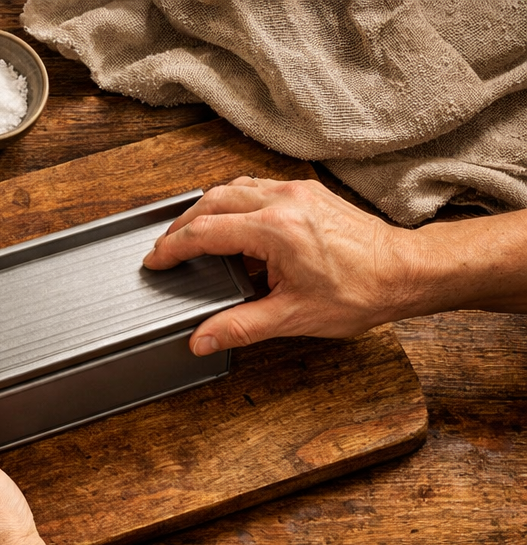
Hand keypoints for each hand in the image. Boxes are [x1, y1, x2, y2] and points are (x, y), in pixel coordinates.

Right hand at [142, 177, 424, 353]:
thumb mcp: (293, 317)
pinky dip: (236, 202)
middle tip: (167, 247)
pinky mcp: (311, 192)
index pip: (206, 231)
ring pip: (236, 188)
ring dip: (209, 208)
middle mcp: (285, 201)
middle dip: (183, 223)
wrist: (406, 272)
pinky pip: (260, 187)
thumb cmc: (361, 291)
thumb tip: (202, 339)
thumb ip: (240, 326)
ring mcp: (299, 192)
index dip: (173, 247)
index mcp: (276, 230)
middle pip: (214, 200)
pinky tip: (236, 225)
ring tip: (195, 233)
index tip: (155, 260)